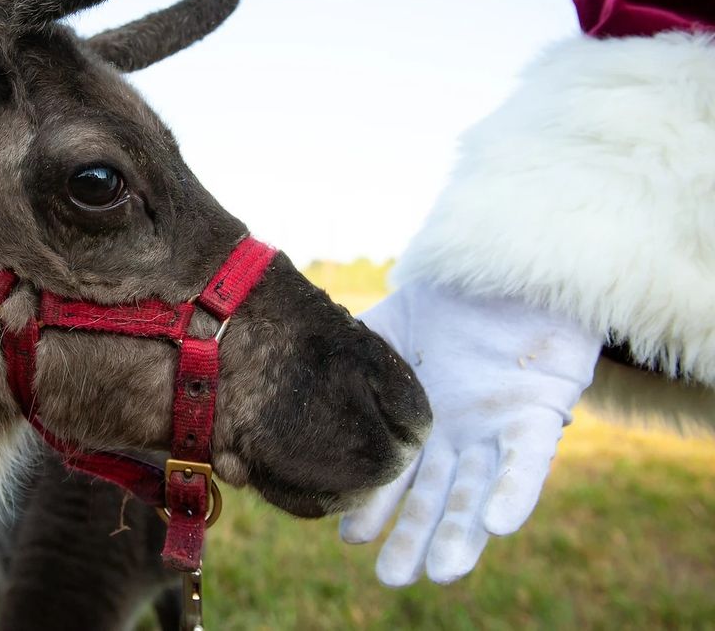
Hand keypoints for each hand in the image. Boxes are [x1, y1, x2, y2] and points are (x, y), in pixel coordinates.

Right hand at [340, 283, 603, 584]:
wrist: (501, 265)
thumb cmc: (444, 296)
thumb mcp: (387, 327)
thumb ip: (355, 361)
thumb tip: (304, 393)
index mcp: (420, 423)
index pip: (394, 474)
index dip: (375, 506)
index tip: (351, 538)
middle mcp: (458, 437)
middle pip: (436, 498)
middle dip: (416, 538)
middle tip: (395, 579)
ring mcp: (497, 430)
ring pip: (479, 491)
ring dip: (463, 532)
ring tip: (444, 572)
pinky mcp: (539, 415)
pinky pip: (528, 461)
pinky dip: (514, 492)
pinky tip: (497, 526)